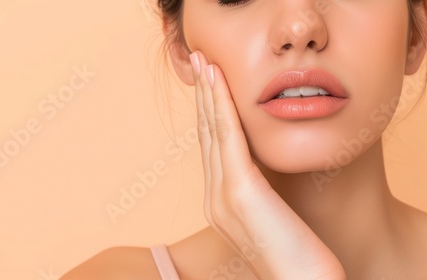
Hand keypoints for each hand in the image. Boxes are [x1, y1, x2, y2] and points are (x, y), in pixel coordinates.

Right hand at [189, 50, 346, 279]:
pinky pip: (227, 137)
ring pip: (212, 131)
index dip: (208, 114)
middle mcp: (212, 197)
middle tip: (200, 63)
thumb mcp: (270, 218)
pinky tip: (217, 81)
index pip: (212, 149)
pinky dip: (220, 105)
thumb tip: (259, 169)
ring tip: (204, 63)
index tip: (209, 86)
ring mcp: (221, 194)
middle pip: (205, 135)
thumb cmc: (295, 256)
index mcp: (219, 203)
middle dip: (203, 96)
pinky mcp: (239, 191)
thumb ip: (256, 192)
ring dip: (208, 92)